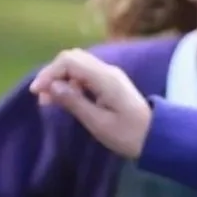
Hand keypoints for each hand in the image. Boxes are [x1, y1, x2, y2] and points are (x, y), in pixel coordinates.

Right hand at [28, 49, 151, 159]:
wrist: (158, 138)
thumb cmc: (129, 135)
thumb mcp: (98, 123)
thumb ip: (74, 102)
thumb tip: (52, 86)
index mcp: (106, 78)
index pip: (69, 61)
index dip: (49, 73)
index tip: (38, 93)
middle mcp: (109, 71)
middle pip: (72, 58)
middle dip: (53, 74)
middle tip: (43, 98)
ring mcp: (111, 76)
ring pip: (77, 65)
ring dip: (60, 78)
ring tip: (51, 101)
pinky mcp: (110, 83)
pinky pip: (85, 74)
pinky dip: (71, 82)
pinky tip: (66, 98)